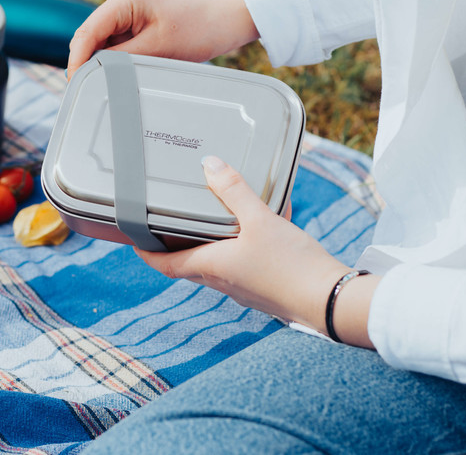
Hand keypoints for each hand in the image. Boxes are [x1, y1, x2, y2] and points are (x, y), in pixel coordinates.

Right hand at [67, 0, 259, 78]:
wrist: (226, 19)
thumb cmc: (198, 29)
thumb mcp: (156, 49)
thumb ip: (121, 59)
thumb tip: (94, 72)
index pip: (88, 32)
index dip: (77, 59)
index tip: (74, 84)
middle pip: (91, 36)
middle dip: (88, 61)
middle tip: (87, 90)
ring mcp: (129, 9)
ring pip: (103, 41)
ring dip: (104, 60)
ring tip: (108, 83)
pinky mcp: (137, 19)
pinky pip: (118, 41)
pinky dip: (117, 57)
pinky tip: (122, 72)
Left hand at [136, 156, 378, 346]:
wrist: (331, 302)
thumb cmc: (291, 265)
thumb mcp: (261, 220)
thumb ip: (236, 191)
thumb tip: (210, 164)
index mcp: (212, 267)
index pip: (165, 265)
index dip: (146, 253)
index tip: (134, 241)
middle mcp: (223, 283)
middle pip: (189, 264)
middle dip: (178, 245)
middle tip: (172, 223)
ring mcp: (245, 290)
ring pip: (218, 265)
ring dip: (212, 245)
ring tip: (219, 218)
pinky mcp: (266, 291)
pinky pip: (244, 267)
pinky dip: (242, 248)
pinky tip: (262, 229)